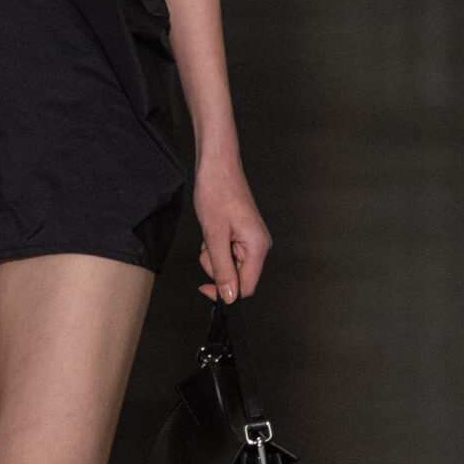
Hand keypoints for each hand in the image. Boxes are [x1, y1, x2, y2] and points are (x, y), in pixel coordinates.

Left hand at [193, 154, 269, 303]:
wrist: (217, 167)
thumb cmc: (217, 192)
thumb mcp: (214, 236)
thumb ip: (223, 269)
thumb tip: (229, 296)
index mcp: (257, 247)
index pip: (246, 287)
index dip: (225, 292)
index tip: (205, 287)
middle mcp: (259, 246)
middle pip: (236, 277)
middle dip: (216, 266)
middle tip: (208, 245)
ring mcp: (251, 240)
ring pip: (229, 265)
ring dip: (213, 255)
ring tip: (211, 233)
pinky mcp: (242, 235)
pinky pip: (226, 252)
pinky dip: (215, 246)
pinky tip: (213, 229)